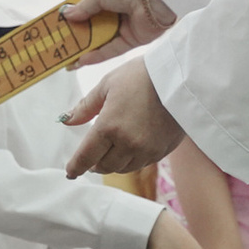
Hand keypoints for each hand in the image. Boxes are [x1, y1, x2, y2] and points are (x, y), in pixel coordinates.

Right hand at [62, 0, 178, 65]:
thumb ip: (84, 7)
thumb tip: (67, 15)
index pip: (89, 5)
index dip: (75, 14)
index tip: (60, 25)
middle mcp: (119, 8)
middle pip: (94, 25)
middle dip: (78, 35)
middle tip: (61, 45)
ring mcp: (126, 24)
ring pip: (102, 39)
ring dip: (85, 48)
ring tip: (67, 57)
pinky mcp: (133, 39)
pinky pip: (113, 49)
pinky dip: (98, 55)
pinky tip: (82, 60)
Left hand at [64, 61, 186, 179]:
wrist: (180, 77)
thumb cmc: (141, 75)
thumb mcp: (107, 85)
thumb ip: (85, 107)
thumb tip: (67, 120)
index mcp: (109, 127)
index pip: (86, 156)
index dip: (75, 167)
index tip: (70, 172)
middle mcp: (127, 144)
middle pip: (104, 166)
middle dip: (95, 164)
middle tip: (92, 157)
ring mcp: (147, 150)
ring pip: (123, 169)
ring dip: (113, 164)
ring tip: (111, 152)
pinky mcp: (162, 150)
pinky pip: (141, 164)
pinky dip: (131, 160)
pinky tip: (130, 149)